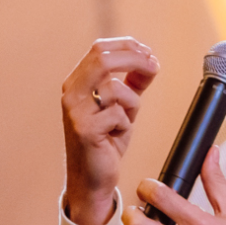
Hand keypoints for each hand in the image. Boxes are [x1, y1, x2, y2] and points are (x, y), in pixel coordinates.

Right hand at [61, 37, 160, 224]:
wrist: (92, 178)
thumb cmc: (105, 141)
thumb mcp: (121, 106)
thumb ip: (132, 83)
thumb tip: (150, 61)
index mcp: (77, 82)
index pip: (99, 49)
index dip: (128, 46)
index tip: (149, 54)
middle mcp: (71, 92)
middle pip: (103, 58)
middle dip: (135, 59)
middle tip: (154, 66)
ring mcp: (75, 111)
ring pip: (116, 88)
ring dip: (132, 104)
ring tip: (125, 122)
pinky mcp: (84, 129)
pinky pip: (118, 114)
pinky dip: (125, 124)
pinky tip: (115, 136)